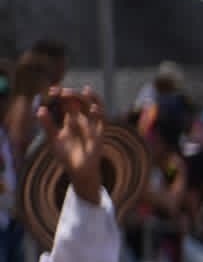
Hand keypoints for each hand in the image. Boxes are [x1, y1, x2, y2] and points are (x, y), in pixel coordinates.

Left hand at [33, 87, 106, 205]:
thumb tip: (40, 109)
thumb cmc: (66, 156)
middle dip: (72, 94)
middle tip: (62, 91)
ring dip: (90, 98)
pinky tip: (93, 108)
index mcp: (70, 120)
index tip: (52, 90)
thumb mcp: (53, 139)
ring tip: (84, 91)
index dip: (61, 95)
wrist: (78, 171)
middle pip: (79, 101)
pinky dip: (99, 114)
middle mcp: (82, 120)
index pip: (66, 103)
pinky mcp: (99, 134)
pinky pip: (102, 121)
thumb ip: (47, 125)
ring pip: (93, 107)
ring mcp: (92, 126)